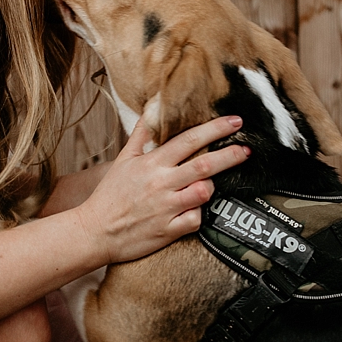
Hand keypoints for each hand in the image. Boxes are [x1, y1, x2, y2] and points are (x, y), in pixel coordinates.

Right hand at [74, 115, 249, 263]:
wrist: (94, 231)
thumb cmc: (110, 196)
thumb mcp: (123, 160)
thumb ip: (141, 135)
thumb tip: (151, 110)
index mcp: (152, 163)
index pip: (190, 140)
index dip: (216, 129)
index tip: (235, 122)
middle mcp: (162, 183)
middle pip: (205, 165)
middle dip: (230, 155)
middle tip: (247, 150)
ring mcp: (166, 208)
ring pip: (204, 192)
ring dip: (211, 187)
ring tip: (207, 186)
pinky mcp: (169, 230)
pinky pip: (196, 220)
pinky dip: (198, 215)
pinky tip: (191, 212)